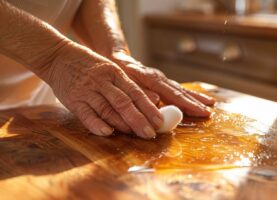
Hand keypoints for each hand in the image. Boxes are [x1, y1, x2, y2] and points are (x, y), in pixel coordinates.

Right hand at [41, 43, 162, 138]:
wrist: (58, 56)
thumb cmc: (89, 65)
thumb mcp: (110, 69)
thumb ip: (126, 85)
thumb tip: (152, 100)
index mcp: (115, 73)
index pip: (135, 93)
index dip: (148, 108)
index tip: (159, 121)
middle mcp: (103, 81)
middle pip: (124, 102)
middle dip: (139, 119)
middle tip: (151, 133)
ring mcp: (87, 90)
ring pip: (107, 109)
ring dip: (122, 124)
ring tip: (135, 135)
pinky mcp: (73, 100)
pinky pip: (86, 114)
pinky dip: (97, 124)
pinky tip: (108, 132)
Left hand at [111, 52, 214, 116]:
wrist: (117, 58)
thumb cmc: (119, 73)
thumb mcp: (125, 82)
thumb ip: (139, 91)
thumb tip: (157, 100)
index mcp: (151, 78)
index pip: (173, 93)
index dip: (188, 104)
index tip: (201, 112)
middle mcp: (159, 78)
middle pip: (180, 91)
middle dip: (195, 103)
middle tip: (209, 113)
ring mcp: (161, 79)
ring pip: (181, 88)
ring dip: (195, 97)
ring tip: (210, 103)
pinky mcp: (160, 81)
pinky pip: (176, 88)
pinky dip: (188, 94)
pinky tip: (197, 98)